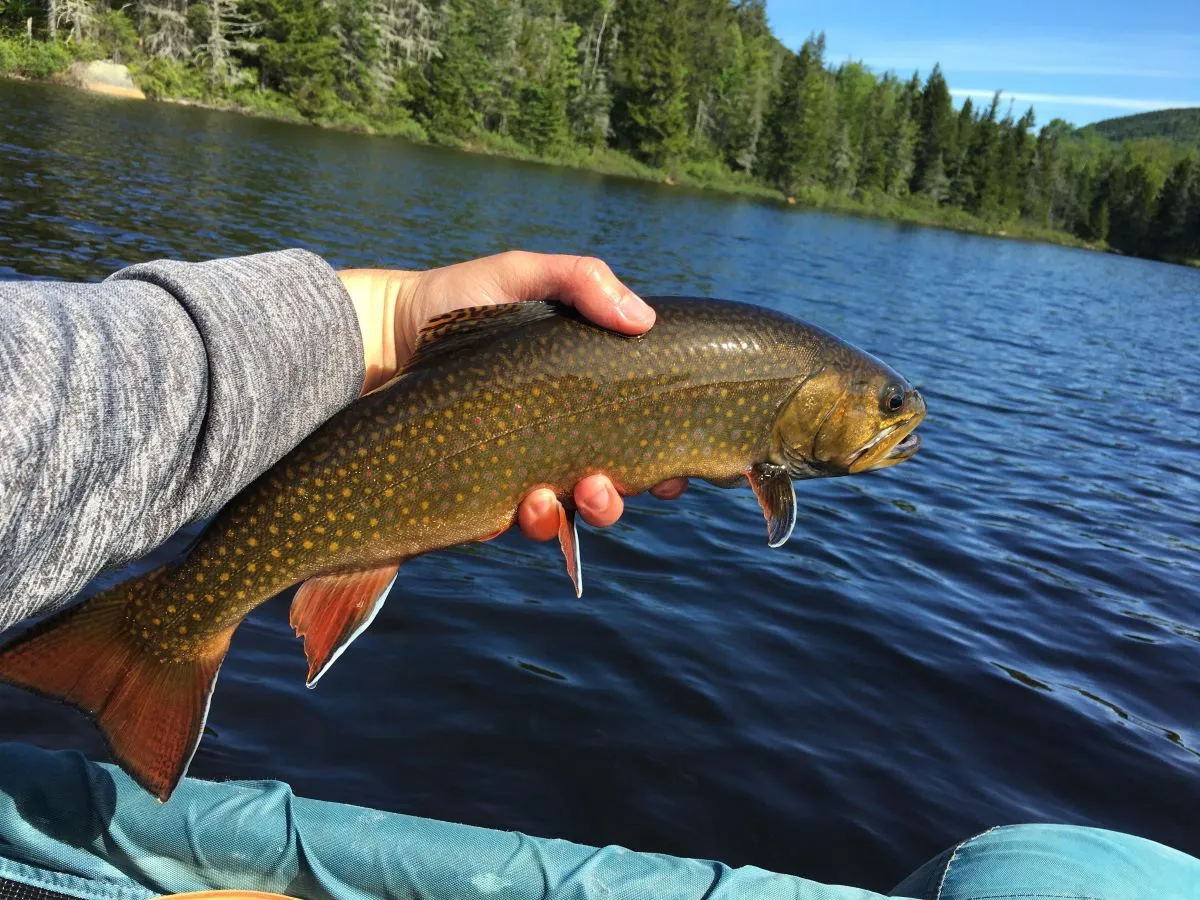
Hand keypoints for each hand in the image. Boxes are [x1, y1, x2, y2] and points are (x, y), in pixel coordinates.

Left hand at [337, 252, 687, 540]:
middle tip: (607, 483)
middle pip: (610, 489)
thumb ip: (583, 280)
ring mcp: (516, 471)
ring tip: (557, 495)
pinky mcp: (474, 493)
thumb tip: (643, 318)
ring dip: (574, 514)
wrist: (382, 332)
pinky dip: (522, 521)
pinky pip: (507, 523)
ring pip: (564, 514)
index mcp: (581, 397)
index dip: (667, 465)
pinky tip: (519, 504)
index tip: (676, 471)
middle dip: (620, 499)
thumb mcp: (523, 274)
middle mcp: (555, 441)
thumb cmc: (460, 299)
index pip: (639, 441)